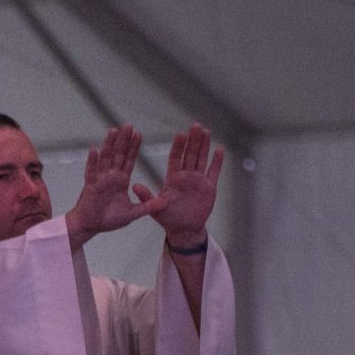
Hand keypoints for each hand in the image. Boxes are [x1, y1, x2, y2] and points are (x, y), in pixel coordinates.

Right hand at [64, 124, 165, 248]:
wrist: (91, 226)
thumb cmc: (108, 219)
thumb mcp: (132, 213)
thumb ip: (147, 207)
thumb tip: (165, 203)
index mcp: (121, 180)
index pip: (129, 160)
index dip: (134, 147)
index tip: (139, 133)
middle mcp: (111, 176)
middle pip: (118, 154)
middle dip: (124, 140)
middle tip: (129, 125)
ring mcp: (100, 179)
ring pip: (106, 158)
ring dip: (109, 144)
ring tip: (114, 130)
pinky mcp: (91, 186)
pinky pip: (91, 171)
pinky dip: (92, 161)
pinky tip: (94, 149)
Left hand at [150, 122, 223, 245]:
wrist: (184, 229)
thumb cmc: (168, 218)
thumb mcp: (156, 208)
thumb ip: (147, 197)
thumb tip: (134, 187)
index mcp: (173, 178)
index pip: (176, 158)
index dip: (178, 146)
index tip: (181, 134)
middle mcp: (186, 176)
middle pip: (190, 154)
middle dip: (193, 140)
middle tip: (196, 125)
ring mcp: (198, 180)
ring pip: (202, 159)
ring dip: (204, 145)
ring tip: (206, 131)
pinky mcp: (209, 187)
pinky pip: (214, 172)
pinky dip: (217, 161)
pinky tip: (219, 149)